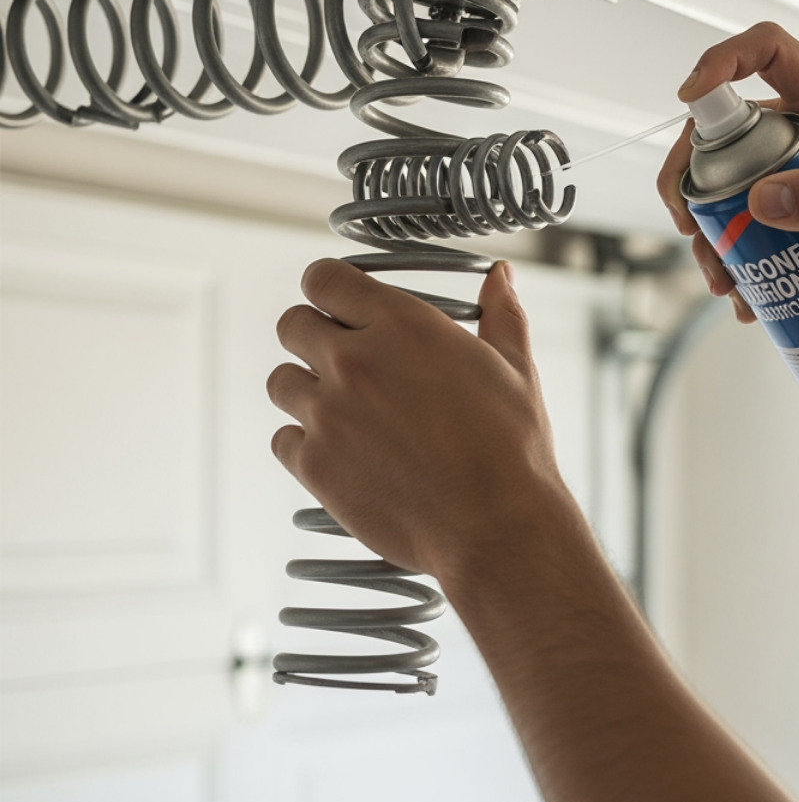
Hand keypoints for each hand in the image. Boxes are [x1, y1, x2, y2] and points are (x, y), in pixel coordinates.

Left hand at [266, 258, 574, 577]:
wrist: (497, 526)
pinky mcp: (315, 466)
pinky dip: (306, 444)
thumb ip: (501, 313)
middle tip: (347, 362)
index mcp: (403, 325)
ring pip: (280, 382)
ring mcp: (328, 415)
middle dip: (315, 337)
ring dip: (306, 390)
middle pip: (292, 324)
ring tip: (347, 412)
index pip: (324, 277)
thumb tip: (500, 276)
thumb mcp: (515, 368)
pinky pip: (283, 440)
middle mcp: (355, 361)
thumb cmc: (512, 448)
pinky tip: (345, 454)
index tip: (341, 305)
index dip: (330, 288)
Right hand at [657, 22, 798, 322]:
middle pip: (722, 130)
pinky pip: (750, 221)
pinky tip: (746, 296)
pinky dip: (739, 257)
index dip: (721, 61)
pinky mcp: (794, 199)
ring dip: (712, 232)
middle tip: (689, 226)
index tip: (690, 97)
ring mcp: (793, 162)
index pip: (767, 50)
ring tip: (723, 280)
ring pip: (727, 185)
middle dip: (693, 180)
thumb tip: (761, 202)